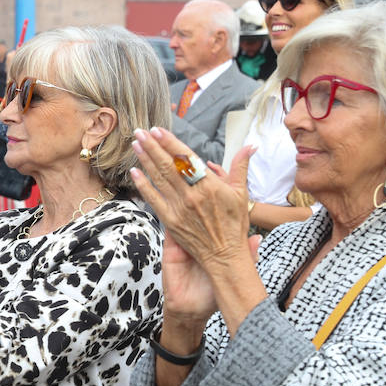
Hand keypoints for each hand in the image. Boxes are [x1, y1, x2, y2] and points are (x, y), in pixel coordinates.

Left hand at [130, 128, 253, 273]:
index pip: (186, 158)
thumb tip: (250, 146)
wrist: (225, 255)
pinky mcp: (170, 220)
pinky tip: (134, 172)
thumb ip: (241, 167)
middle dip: (153, 147)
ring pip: (159, 179)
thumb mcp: (241, 193)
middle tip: (140, 132)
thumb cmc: (234, 224)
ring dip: (145, 160)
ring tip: (136, 144)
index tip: (158, 131)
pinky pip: (153, 199)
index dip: (170, 143)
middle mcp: (192, 194)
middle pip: (168, 165)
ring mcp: (179, 207)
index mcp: (209, 185)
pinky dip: (143, 184)